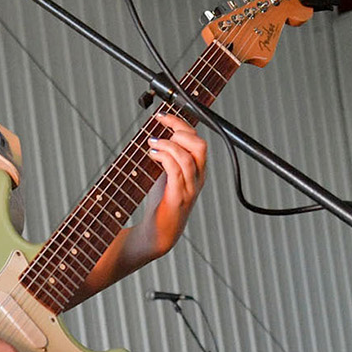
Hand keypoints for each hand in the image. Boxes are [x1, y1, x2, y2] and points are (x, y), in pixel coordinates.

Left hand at [123, 113, 208, 262]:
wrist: (157, 235)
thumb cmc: (159, 205)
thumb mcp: (164, 175)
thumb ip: (166, 157)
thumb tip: (154, 134)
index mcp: (197, 171)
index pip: (197, 140)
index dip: (180, 124)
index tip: (162, 116)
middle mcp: (198, 179)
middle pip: (200, 146)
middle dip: (179, 131)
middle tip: (158, 131)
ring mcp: (190, 189)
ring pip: (188, 157)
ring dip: (168, 145)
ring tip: (151, 144)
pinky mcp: (179, 199)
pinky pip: (176, 172)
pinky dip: (164, 158)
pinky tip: (152, 155)